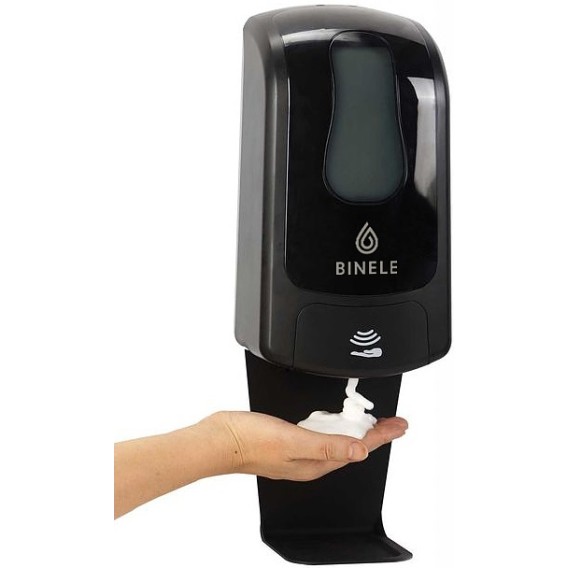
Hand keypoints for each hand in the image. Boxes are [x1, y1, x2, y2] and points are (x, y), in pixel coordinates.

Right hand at [202, 411, 407, 481]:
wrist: (220, 439)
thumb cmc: (250, 441)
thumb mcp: (293, 441)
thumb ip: (327, 445)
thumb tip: (360, 450)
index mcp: (314, 463)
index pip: (357, 448)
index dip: (381, 435)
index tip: (399, 426)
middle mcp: (309, 459)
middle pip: (351, 445)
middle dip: (374, 433)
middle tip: (393, 422)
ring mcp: (298, 450)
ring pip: (337, 440)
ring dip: (357, 429)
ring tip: (372, 421)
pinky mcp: (288, 439)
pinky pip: (320, 433)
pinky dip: (335, 426)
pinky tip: (335, 421)